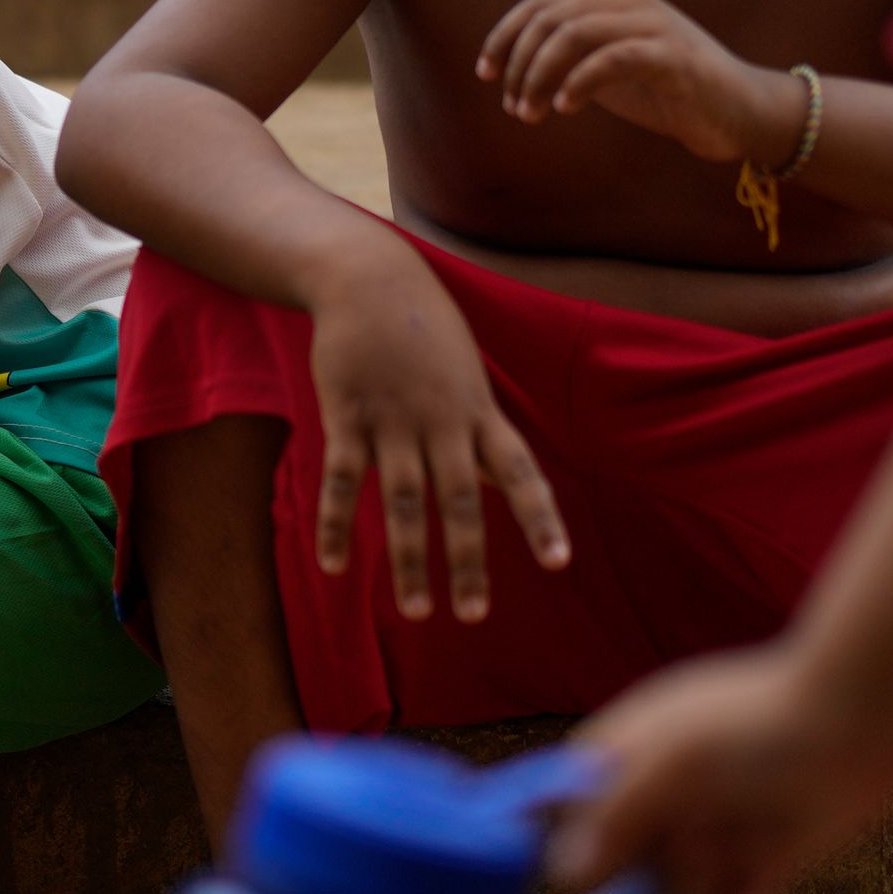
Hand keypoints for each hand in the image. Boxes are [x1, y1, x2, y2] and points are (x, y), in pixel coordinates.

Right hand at [304, 242, 570, 621]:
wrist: (369, 278)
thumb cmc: (424, 329)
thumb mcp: (466, 375)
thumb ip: (479, 432)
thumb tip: (497, 485)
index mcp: (478, 412)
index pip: (521, 473)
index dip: (540, 519)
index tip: (559, 563)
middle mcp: (442, 422)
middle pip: (460, 502)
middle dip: (468, 562)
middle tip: (473, 616)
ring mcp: (393, 421)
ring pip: (403, 502)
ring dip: (410, 560)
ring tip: (418, 612)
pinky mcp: (347, 416)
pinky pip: (342, 481)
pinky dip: (336, 525)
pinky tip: (334, 566)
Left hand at [480, 0, 798, 167]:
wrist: (741, 113)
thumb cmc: (669, 92)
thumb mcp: (607, 70)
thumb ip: (570, 59)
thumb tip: (512, 68)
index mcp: (612, 0)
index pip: (542, 3)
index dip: (505, 34)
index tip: (484, 72)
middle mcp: (632, 3)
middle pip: (552, 16)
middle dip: (520, 62)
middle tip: (511, 104)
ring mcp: (655, 25)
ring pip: (576, 33)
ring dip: (541, 76)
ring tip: (529, 113)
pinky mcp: (675, 57)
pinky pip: (615, 57)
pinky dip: (581, 81)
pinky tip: (564, 107)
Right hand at [547, 640, 892, 893]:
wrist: (857, 719)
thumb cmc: (752, 724)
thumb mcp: (671, 762)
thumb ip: (615, 815)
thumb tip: (563, 875)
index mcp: (634, 755)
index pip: (575, 805)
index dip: (566, 838)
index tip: (564, 881)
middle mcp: (671, 796)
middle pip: (627, 856)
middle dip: (641, 869)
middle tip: (678, 848)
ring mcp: (719, 828)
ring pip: (680, 885)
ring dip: (697, 884)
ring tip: (733, 849)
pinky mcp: (767, 860)